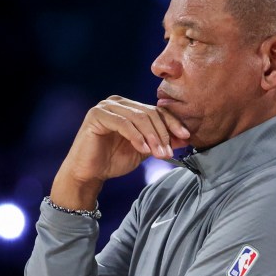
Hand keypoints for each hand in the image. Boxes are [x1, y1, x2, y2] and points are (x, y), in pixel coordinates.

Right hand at [50, 96, 189, 209]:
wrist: (88, 174)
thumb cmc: (113, 161)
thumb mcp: (144, 150)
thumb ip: (160, 141)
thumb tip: (185, 138)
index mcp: (129, 107)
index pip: (157, 110)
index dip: (173, 123)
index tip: (186, 137)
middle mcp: (118, 102)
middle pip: (149, 113)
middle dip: (163, 134)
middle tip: (169, 153)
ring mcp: (106, 106)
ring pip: (138, 118)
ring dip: (152, 137)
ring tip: (160, 154)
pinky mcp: (96, 115)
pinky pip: (123, 124)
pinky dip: (136, 137)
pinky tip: (144, 150)